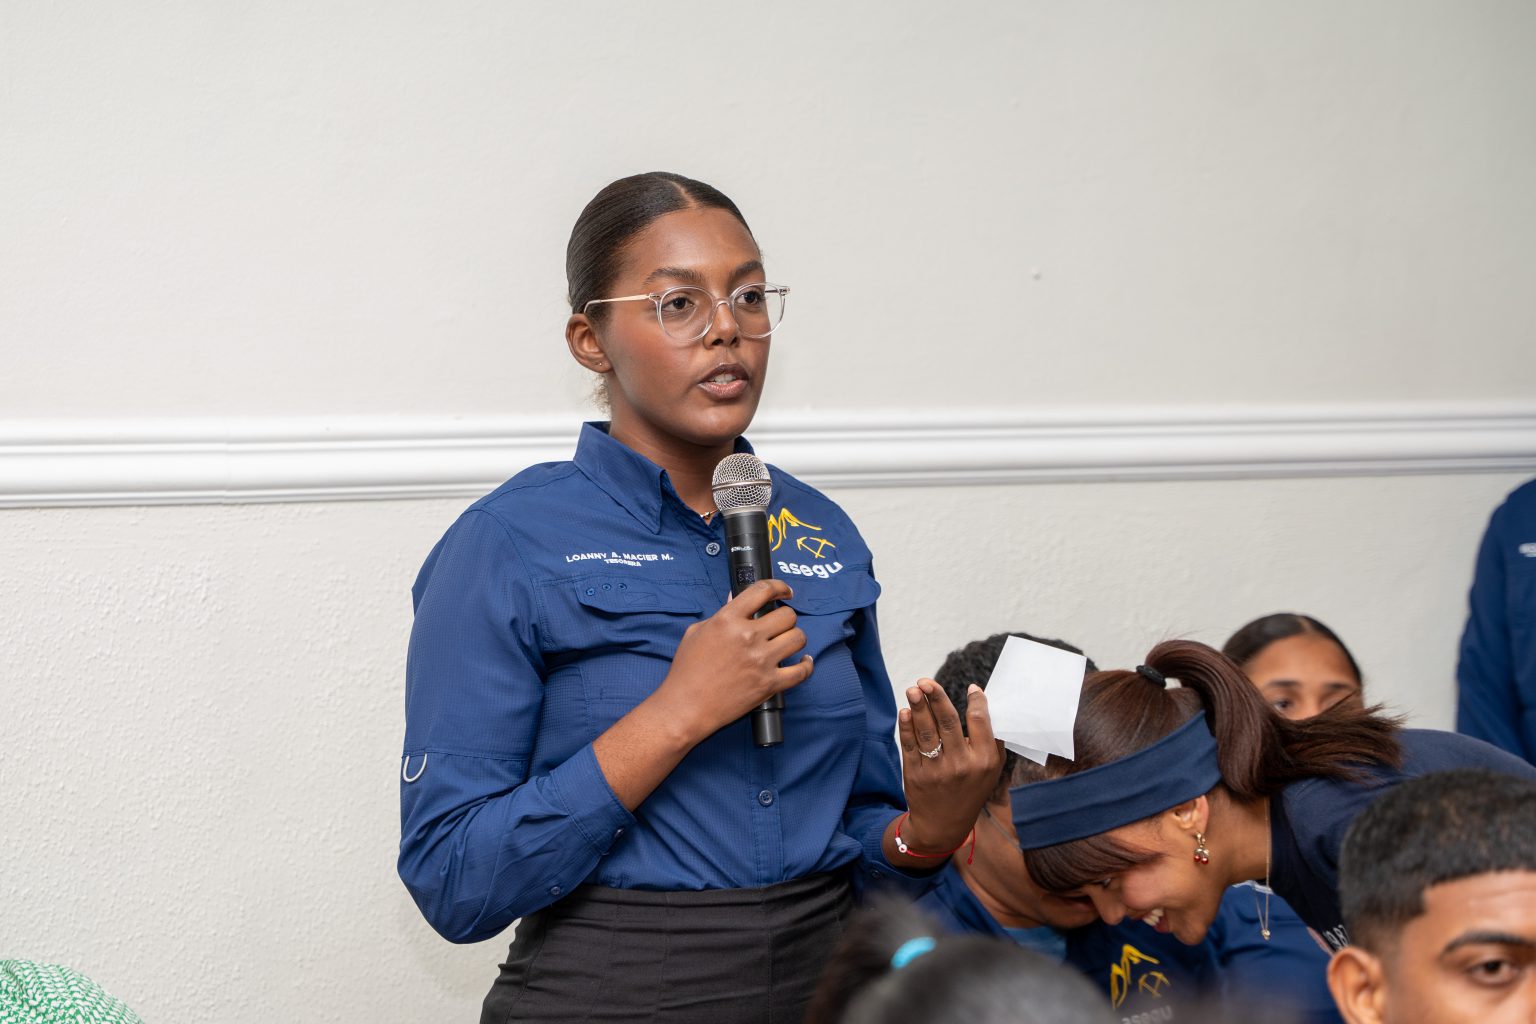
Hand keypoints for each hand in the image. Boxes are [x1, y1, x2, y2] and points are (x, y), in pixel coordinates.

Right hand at [655, 579, 812, 741]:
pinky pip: (802, 671)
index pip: (763, 590)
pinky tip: (803, 661)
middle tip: (780, 625)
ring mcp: (761, 661)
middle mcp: (748, 636)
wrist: (686, 706)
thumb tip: (736, 597)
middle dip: (786, 617)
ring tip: (787, 642)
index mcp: (728, 619)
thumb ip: (721, 614)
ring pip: (798, 638)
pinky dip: (806, 665)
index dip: (779, 587)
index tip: (784, 592)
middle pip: (788, 615)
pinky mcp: (769, 684)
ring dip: (794, 638)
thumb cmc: (687, 671)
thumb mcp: (697, 632)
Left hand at [896, 679, 1001, 853]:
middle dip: (937, 698)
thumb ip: (990, 740)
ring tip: (913, 689)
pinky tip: (906, 712)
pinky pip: (910, 745)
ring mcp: (936, 770)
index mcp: (984, 761)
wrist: (943, 826)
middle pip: (948, 722)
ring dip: (918, 707)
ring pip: (926, 731)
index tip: (971, 687)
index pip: (980, 722)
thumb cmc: (970, 789)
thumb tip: (981, 701)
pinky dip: (906, 726)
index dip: (976, 701)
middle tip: (926, 681)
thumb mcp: (991, 771)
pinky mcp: (915, 774)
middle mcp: (961, 765)